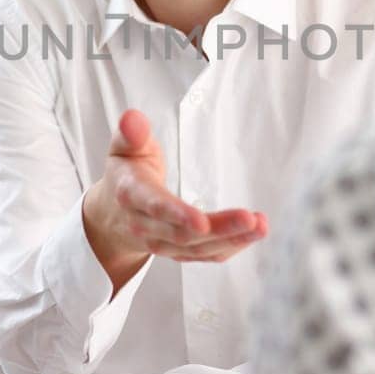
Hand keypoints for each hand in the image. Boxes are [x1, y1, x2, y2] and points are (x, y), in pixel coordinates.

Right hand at [83, 109, 268, 288]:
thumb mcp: (124, 148)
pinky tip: (252, 234)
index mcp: (131, 195)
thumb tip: (132, 118)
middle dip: (218, 228)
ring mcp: (161, 243)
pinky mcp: (178, 252)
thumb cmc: (127, 173)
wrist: (114, 213)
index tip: (202, 221)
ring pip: (198, 249)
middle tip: (249, 218)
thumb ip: (131, 134)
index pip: (154, 206)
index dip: (177, 214)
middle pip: (182, 234)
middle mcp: (144, 226)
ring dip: (231, 239)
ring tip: (260, 225)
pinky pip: (206, 255)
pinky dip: (231, 247)